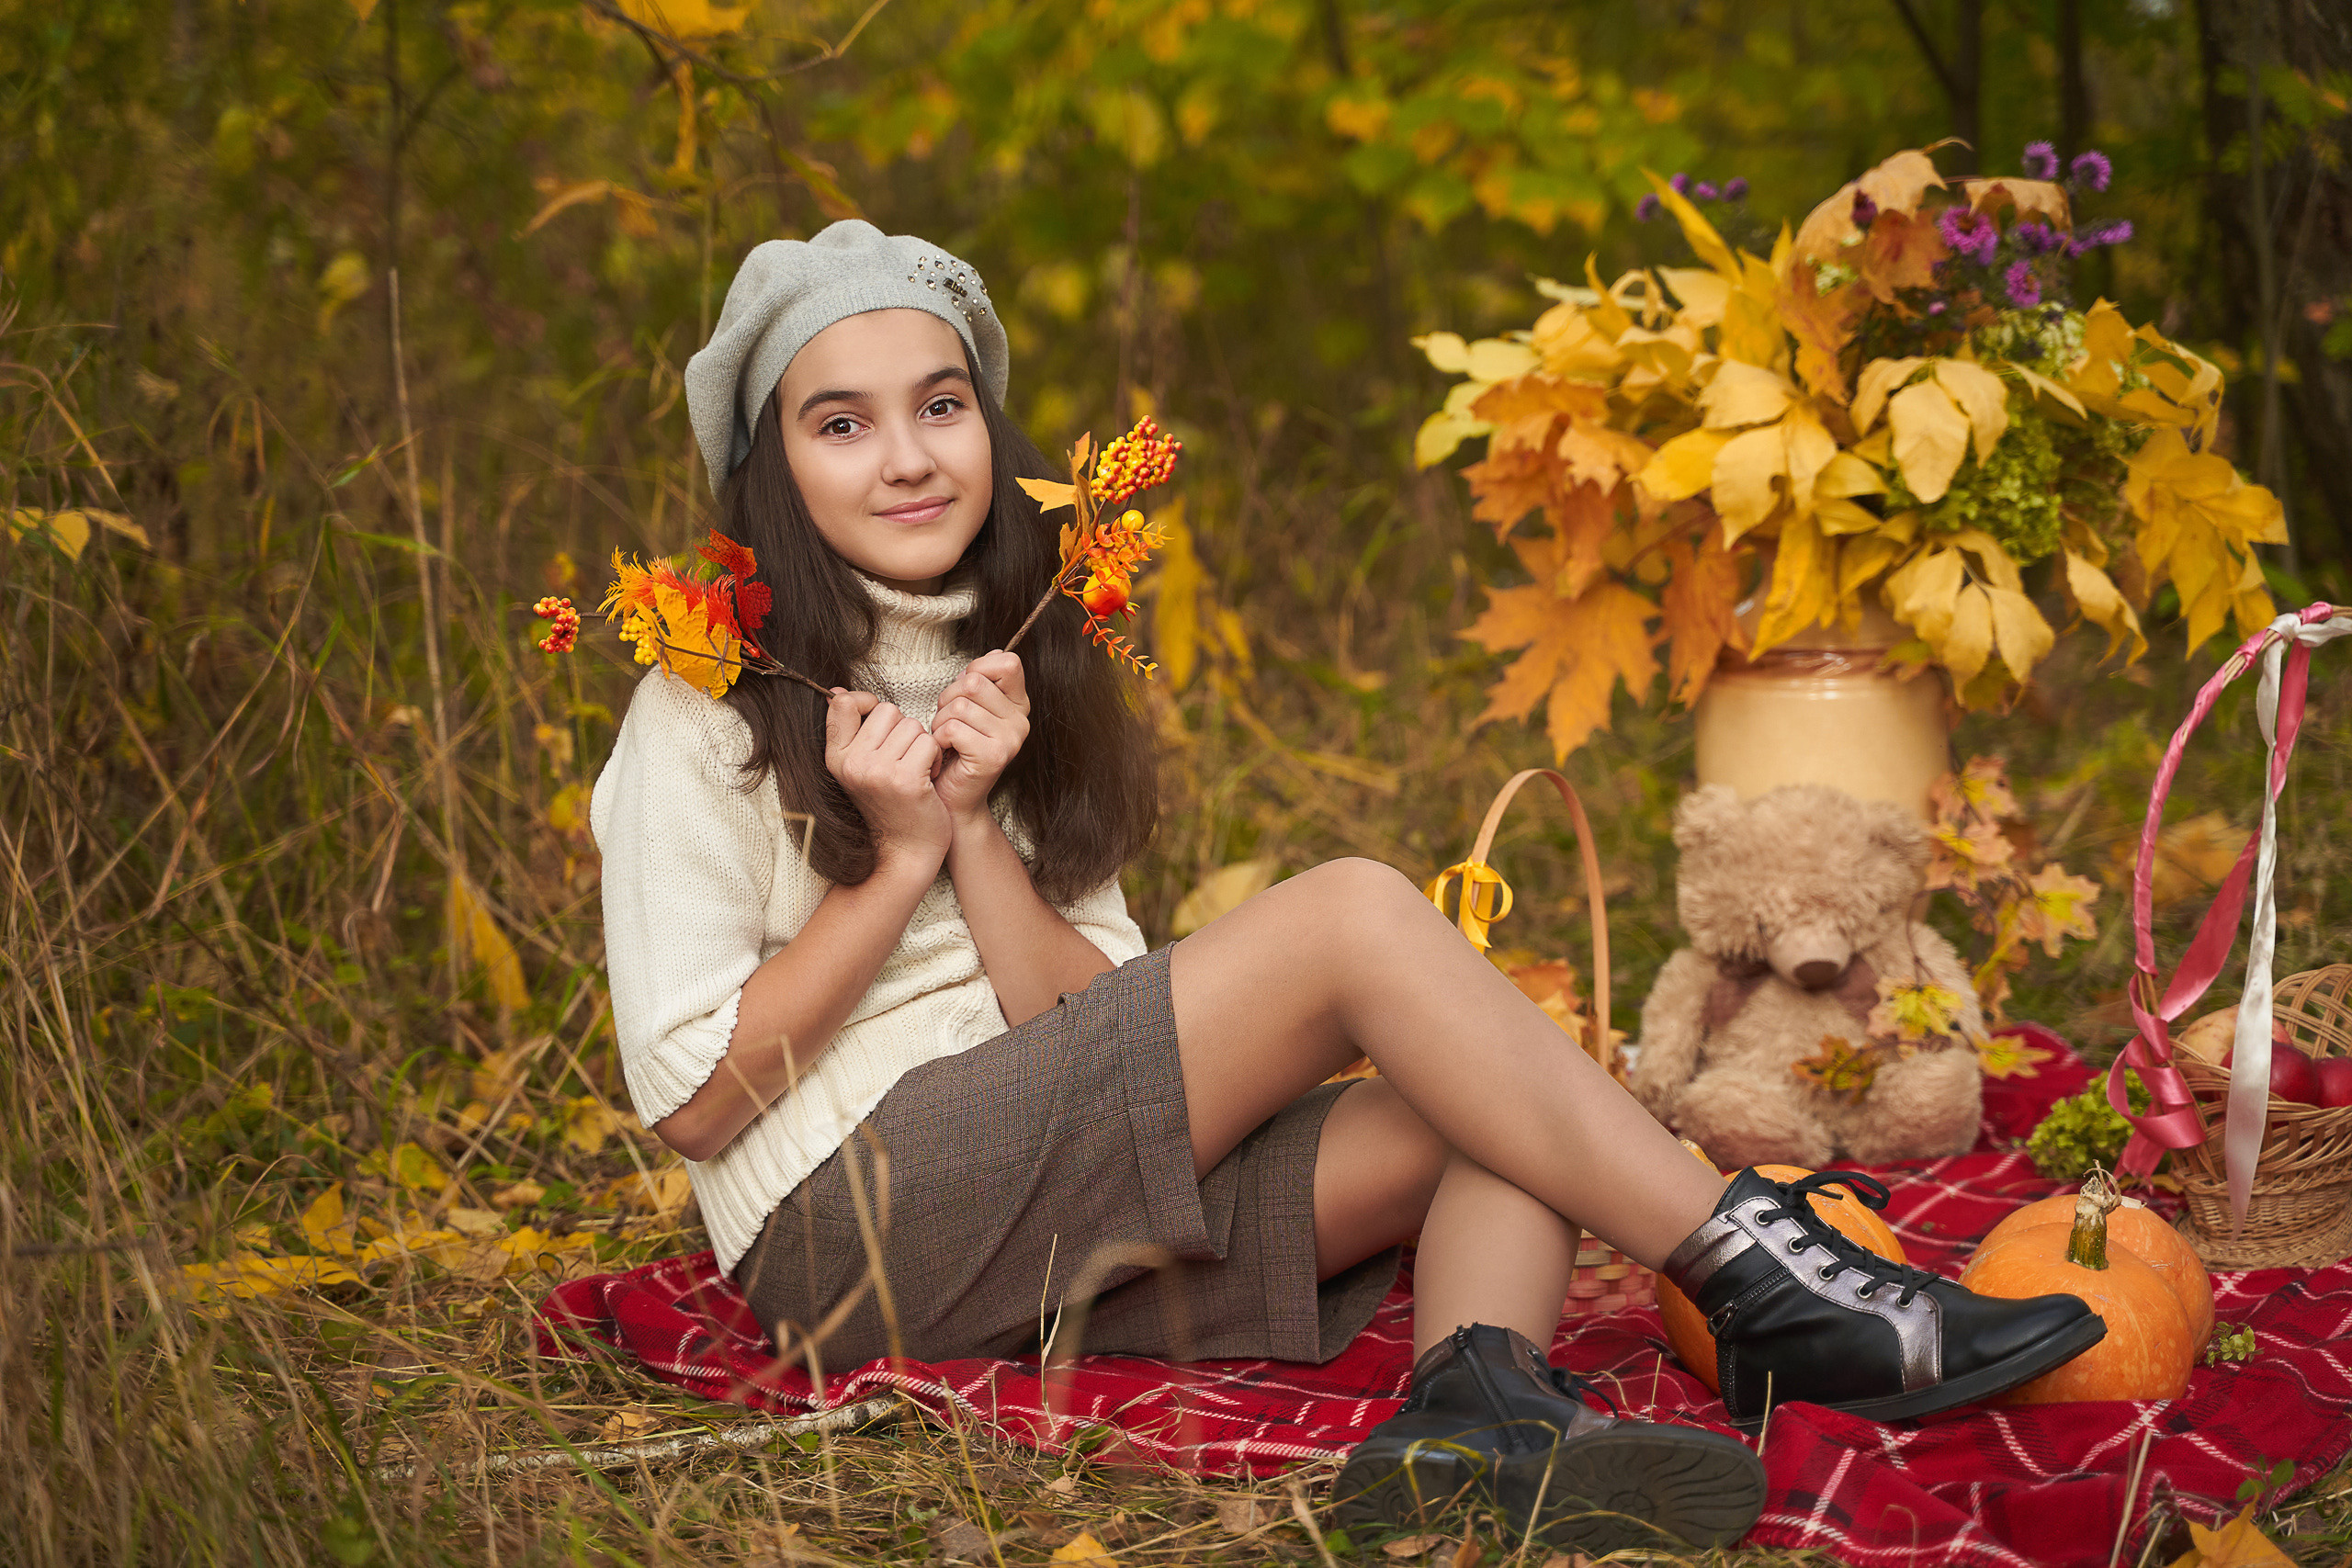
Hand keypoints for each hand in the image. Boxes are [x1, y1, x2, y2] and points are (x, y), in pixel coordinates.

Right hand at [825, 690, 951, 869]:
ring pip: (912, 725)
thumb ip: (850, 732)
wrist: (905, 850)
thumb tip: (837, 692)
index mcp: (835, 758)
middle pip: (887, 710)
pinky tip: (928, 778)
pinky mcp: (905, 781)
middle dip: (903, 728)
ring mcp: (877, 772)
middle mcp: (852, 764)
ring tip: (917, 770)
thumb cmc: (889, 804)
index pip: (843, 704)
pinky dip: (936, 758)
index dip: (867, 702)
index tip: (882, 724)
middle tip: (904, 758)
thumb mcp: (859, 768)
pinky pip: (929, 743)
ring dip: (922, 744)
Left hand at [930, 651, 1029, 824]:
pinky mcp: (994, 756)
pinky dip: (939, 738)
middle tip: (948, 722)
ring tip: (946, 739)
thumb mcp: (970, 709)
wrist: (953, 799)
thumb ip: (982, 682)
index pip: (1008, 662)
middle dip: (949, 698)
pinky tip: (945, 751)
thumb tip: (995, 653)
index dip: (978, 668)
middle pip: (975, 682)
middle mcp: (1021, 721)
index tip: (964, 691)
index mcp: (1019, 705)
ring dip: (940, 721)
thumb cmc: (955, 750)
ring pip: (960, 706)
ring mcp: (1011, 740)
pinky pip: (954, 728)